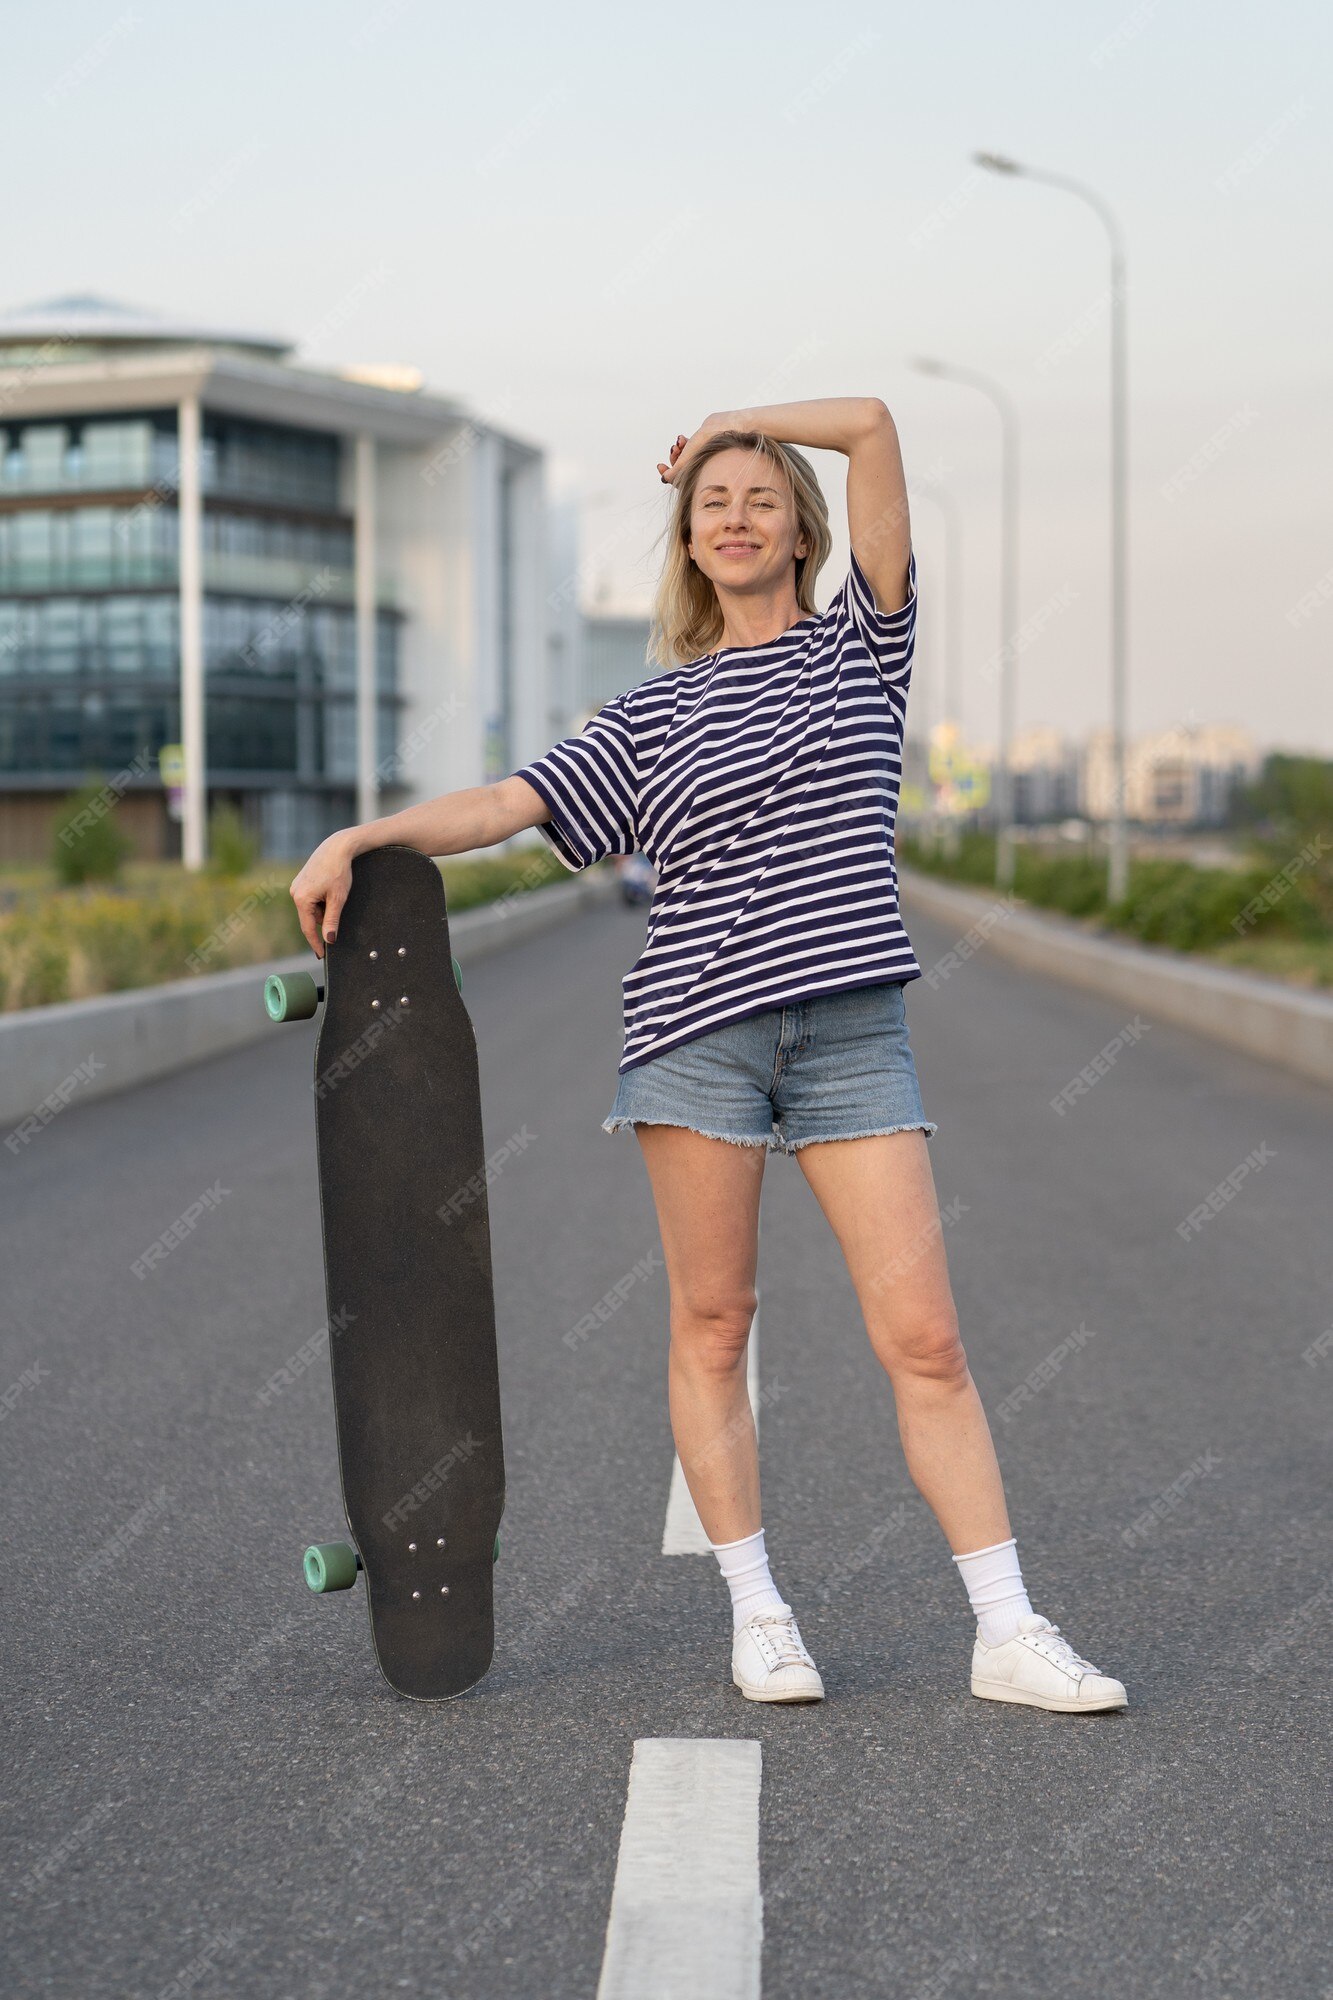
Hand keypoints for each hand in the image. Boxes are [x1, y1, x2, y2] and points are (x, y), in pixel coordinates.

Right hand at [290, 834, 353, 956]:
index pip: (308, 928)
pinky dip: (321, 900)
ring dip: (323, 908)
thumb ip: (332, 920)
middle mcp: (294, 893)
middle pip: (310, 918)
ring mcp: (296, 886)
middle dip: (324, 919)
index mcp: (301, 899)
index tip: (322, 955)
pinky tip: (330, 889)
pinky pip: (310, 899)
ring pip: (311, 908)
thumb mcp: (338, 899)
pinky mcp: (301, 881)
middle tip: (337, 906)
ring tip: (335, 893)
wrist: (337, 847)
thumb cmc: (339, 872)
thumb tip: (329, 940)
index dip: (316, 943)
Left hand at [656, 417, 721, 485]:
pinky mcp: (706, 447)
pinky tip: (682, 438)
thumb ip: (673, 474)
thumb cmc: (708, 446)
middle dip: (674, 458)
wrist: (724, 429)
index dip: (667, 474)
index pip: (679, 481)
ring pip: (685, 456)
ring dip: (678, 449)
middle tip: (673, 449)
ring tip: (679, 442)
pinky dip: (684, 443)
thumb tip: (664, 479)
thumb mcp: (686, 462)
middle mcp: (702, 469)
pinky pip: (691, 448)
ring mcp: (704, 458)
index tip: (660, 466)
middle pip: (681, 467)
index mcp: (699, 477)